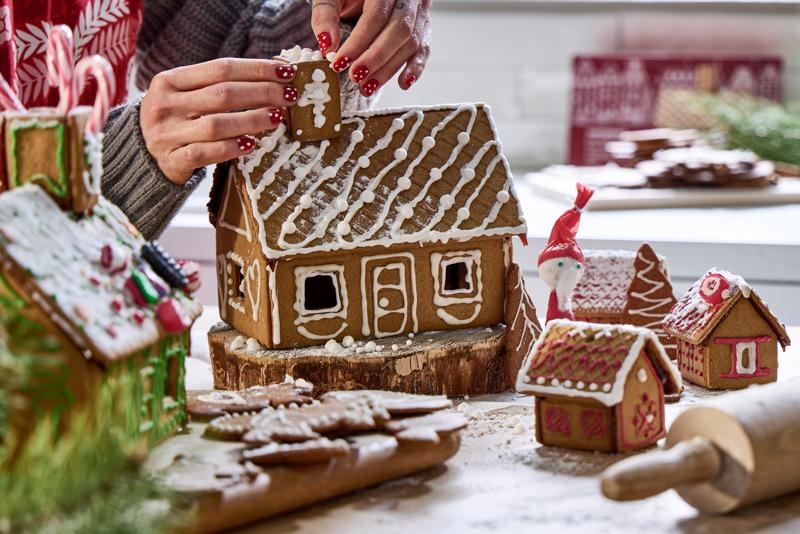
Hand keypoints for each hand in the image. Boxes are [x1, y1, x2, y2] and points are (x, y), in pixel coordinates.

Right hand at [140, 58, 298, 184]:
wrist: (141, 156)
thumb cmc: (176, 121)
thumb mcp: (185, 96)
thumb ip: (217, 85)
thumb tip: (272, 77)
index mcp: (169, 80)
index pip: (220, 68)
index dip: (256, 69)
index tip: (285, 72)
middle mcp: (165, 105)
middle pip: (222, 94)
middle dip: (262, 93)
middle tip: (289, 95)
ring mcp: (166, 134)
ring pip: (216, 125)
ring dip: (252, 120)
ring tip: (277, 117)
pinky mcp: (172, 161)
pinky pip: (205, 154)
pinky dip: (231, 148)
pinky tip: (251, 144)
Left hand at [311, 0, 431, 95]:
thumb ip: (325, 15)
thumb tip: (327, 47)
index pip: (376, 16)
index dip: (358, 42)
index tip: (340, 63)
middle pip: (399, 31)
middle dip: (376, 58)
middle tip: (356, 78)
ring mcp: (419, 11)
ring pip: (411, 43)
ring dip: (389, 69)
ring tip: (368, 86)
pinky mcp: (423, 26)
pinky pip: (424, 48)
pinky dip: (415, 68)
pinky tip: (403, 83)